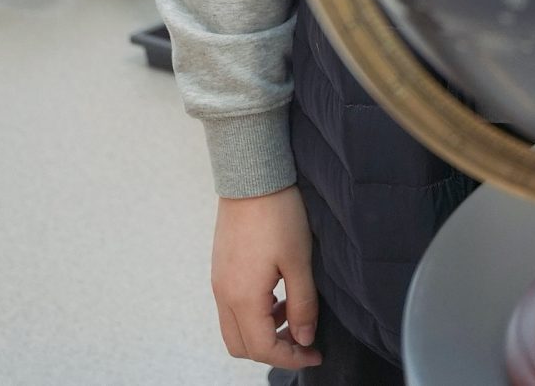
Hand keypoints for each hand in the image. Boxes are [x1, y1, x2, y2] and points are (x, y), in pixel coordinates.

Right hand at [211, 185, 322, 370]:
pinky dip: (254, 314)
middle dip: (273, 351)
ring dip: (263, 332)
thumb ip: (302, 305)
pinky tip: (278, 296)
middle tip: (303, 342)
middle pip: (242, 346)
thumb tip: (304, 338)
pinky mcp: (220, 270)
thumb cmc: (278, 214)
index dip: (291, 357)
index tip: (315, 354)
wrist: (252, 177)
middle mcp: (223, 295)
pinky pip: (232, 308)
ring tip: (294, 314)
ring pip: (235, 329)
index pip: (262, 348)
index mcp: (242, 297)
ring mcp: (218, 282)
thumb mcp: (300, 261)